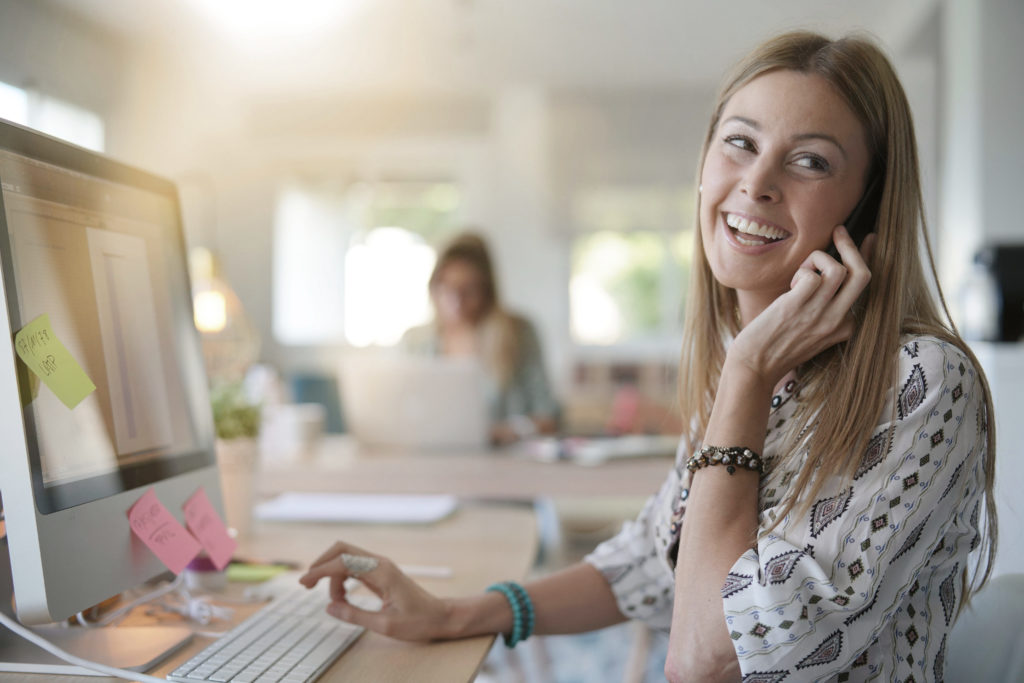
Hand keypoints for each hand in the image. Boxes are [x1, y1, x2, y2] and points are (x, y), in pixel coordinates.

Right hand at [299, 541, 452, 640]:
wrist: (440, 616)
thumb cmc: (418, 621)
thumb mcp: (385, 624)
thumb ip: (355, 615)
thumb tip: (329, 607)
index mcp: (382, 572)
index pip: (343, 562)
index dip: (320, 571)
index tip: (304, 583)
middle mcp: (380, 563)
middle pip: (342, 549)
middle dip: (321, 564)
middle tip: (308, 586)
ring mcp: (380, 566)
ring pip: (346, 558)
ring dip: (333, 577)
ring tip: (337, 602)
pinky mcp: (380, 573)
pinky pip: (353, 568)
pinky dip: (342, 578)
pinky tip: (343, 596)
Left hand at [728, 225, 874, 389]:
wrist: (754, 368)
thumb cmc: (776, 346)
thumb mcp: (811, 330)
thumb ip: (824, 309)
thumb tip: (823, 276)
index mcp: (844, 326)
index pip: (864, 287)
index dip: (866, 257)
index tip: (869, 238)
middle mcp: (837, 320)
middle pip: (863, 275)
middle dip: (852, 247)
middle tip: (838, 230)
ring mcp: (819, 314)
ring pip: (839, 270)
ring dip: (819, 260)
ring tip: (801, 272)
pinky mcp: (797, 307)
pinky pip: (812, 275)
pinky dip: (802, 271)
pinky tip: (790, 286)